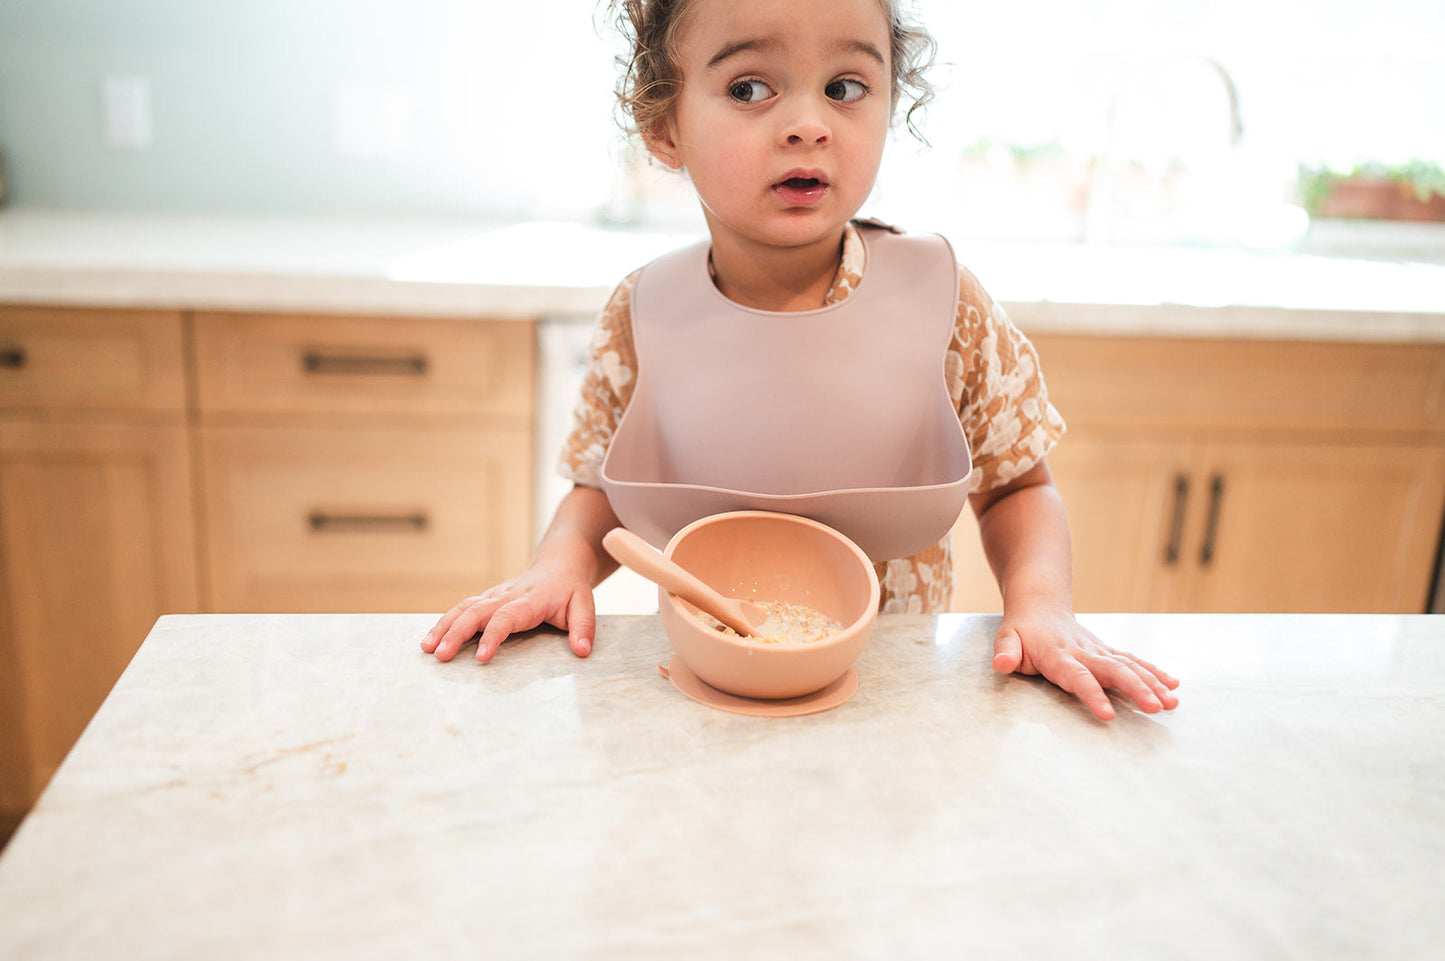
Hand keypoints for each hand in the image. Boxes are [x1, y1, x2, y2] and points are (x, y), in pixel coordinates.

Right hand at [420, 562, 595, 662]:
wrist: (558, 565)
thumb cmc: (570, 589)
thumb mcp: (585, 605)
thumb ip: (583, 627)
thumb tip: (582, 651)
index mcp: (529, 600)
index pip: (507, 617)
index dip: (493, 635)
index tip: (481, 656)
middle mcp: (506, 596)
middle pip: (476, 612)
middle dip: (456, 633)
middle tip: (441, 656)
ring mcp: (493, 596)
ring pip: (463, 608)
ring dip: (444, 627)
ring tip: (427, 648)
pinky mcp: (486, 599)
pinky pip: (462, 609)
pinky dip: (444, 622)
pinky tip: (430, 640)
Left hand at [991, 606, 1178, 720]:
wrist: (1040, 605)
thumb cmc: (1022, 629)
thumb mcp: (1007, 638)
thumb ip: (1006, 652)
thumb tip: (1001, 664)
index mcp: (1059, 655)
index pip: (1077, 677)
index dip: (1092, 694)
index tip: (1109, 714)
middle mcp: (1084, 652)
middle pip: (1113, 671)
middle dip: (1137, 690)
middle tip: (1157, 708)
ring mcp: (1099, 651)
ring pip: (1129, 666)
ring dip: (1152, 684)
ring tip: (1172, 703)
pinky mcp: (1107, 652)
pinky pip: (1133, 661)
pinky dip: (1154, 672)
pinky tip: (1173, 685)